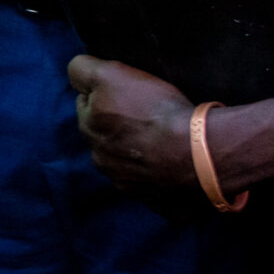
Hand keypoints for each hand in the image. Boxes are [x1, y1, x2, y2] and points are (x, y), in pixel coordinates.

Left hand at [69, 55, 199, 192]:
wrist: (198, 152)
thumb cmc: (154, 111)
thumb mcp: (110, 75)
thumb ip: (82, 70)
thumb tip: (75, 72)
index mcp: (89, 131)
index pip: (85, 103)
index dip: (103, 92)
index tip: (124, 91)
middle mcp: (102, 162)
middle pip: (104, 134)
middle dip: (117, 123)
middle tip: (145, 112)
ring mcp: (130, 186)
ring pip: (127, 161)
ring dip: (136, 150)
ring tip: (162, 138)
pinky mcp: (158, 202)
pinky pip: (155, 185)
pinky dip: (160, 174)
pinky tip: (174, 162)